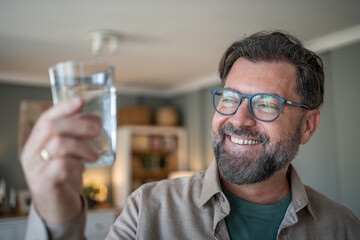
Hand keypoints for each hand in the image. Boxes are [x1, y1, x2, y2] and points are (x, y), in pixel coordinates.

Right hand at [21, 97, 100, 222]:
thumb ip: (76, 136)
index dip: (64, 107)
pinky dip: (77, 164)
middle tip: (98, 130)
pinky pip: (61, 166)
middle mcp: (31, 153)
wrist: (57, 207)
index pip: (46, 118)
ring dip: (83, 147)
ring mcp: (36, 169)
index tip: (81, 100)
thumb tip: (97, 118)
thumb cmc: (64, 176)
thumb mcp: (68, 152)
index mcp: (36, 142)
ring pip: (59, 145)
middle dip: (79, 124)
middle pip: (52, 127)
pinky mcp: (45, 184)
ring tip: (95, 156)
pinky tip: (82, 168)